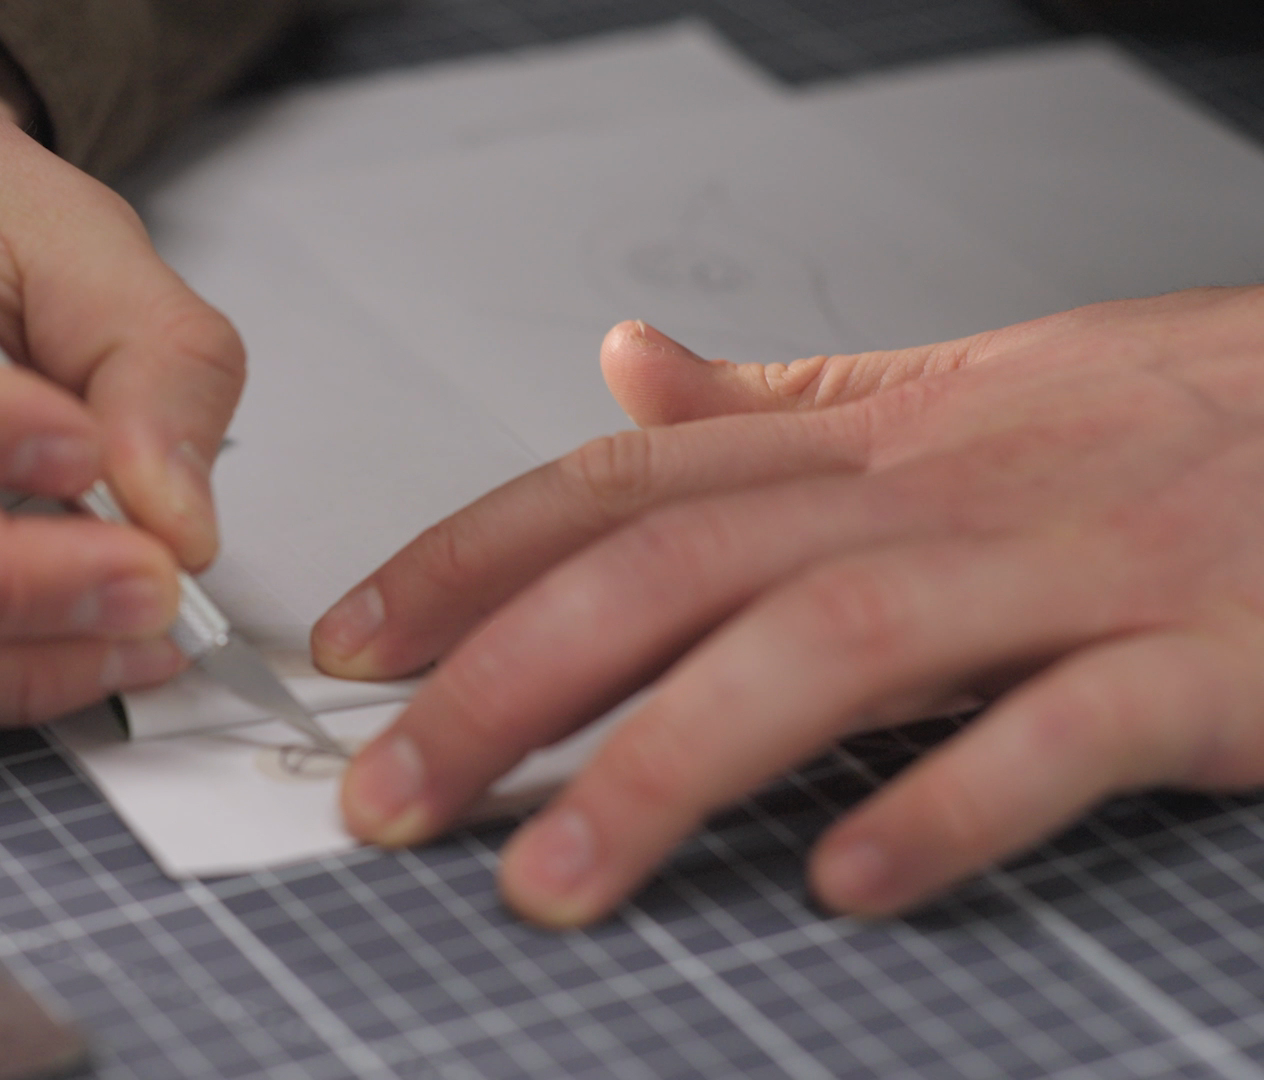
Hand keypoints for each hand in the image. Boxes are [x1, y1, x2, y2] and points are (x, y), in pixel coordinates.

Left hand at [313, 287, 1263, 925]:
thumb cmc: (1190, 421)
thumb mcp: (971, 388)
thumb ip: (786, 407)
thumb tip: (621, 377)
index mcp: (879, 443)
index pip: (622, 487)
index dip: (467, 557)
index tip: (352, 642)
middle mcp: (948, 495)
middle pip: (677, 571)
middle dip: (506, 682)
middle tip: (387, 795)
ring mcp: (1079, 573)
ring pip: (828, 645)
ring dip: (666, 763)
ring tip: (549, 877)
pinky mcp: (1213, 662)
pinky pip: (1064, 730)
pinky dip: (949, 806)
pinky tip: (844, 885)